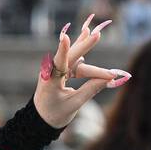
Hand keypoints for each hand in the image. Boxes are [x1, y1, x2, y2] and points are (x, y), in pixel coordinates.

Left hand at [32, 13, 130, 128]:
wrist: (41, 118)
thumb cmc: (56, 113)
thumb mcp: (75, 104)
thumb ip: (91, 89)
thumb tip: (109, 78)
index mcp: (51, 81)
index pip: (59, 63)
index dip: (63, 50)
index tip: (65, 37)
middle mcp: (51, 71)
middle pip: (71, 56)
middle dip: (85, 46)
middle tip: (97, 34)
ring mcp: (55, 69)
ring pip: (73, 56)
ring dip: (83, 44)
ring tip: (92, 31)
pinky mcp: (59, 70)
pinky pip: (72, 60)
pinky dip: (81, 51)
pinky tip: (85, 35)